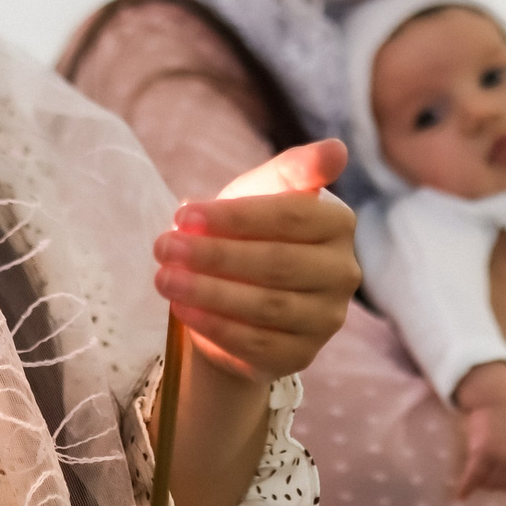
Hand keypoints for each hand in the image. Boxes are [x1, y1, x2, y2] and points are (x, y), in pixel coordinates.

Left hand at [155, 139, 357, 384]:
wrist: (239, 292)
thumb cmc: (251, 231)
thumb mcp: (262, 193)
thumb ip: (295, 169)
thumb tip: (337, 150)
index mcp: (338, 225)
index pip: (290, 217)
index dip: (234, 218)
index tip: (182, 215)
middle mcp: (343, 274)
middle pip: (277, 264)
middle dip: (214, 255)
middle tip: (163, 248)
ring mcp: (326, 319)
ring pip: (266, 306)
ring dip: (208, 292)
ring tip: (164, 278)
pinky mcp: (301, 355)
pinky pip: (256, 344)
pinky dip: (214, 326)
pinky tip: (181, 309)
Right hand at [451, 365, 505, 498]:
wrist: (496, 398)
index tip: (503, 476)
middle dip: (494, 481)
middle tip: (486, 468)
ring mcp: (505, 458)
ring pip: (489, 484)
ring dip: (481, 480)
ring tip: (476, 468)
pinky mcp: (486, 453)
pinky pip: (474, 477)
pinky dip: (466, 486)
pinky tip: (459, 495)